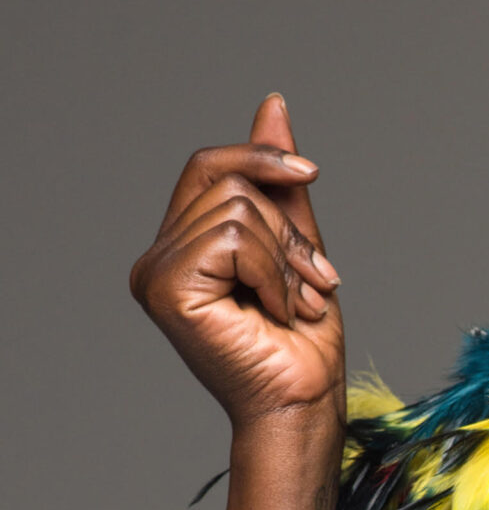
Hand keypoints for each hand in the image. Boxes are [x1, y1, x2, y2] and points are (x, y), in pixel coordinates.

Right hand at [131, 94, 343, 426]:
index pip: (209, 167)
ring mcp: (155, 273)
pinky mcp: (166, 288)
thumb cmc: (302, 343)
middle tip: (311, 283)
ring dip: (286, 258)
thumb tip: (273, 106)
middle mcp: (157, 258)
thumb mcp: (296, 244)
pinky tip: (277, 313)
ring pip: (237, 208)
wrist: (304, 403)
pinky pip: (234, 238)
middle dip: (288, 231)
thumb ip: (278, 183)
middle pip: (229, 184)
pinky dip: (274, 273)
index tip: (310, 172)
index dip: (260, 157)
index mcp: (181, 248)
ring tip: (295, 304)